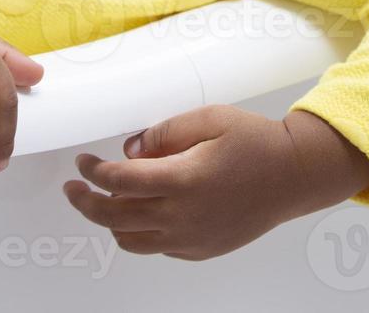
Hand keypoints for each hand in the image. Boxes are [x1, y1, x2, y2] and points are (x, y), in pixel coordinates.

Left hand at [61, 104, 308, 260]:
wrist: (294, 175)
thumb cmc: (256, 143)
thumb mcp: (209, 118)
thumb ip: (163, 133)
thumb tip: (130, 150)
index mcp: (182, 180)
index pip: (118, 182)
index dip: (93, 172)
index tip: (83, 163)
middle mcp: (183, 216)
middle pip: (114, 218)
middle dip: (85, 203)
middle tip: (74, 189)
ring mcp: (192, 239)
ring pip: (131, 242)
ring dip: (110, 223)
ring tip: (106, 202)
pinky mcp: (201, 250)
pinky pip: (158, 248)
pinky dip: (141, 233)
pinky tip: (145, 211)